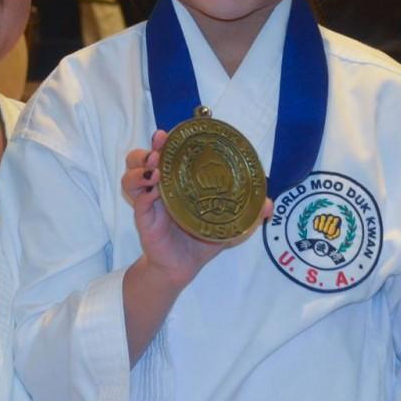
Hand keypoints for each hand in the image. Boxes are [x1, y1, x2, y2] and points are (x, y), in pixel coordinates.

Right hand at [123, 130, 267, 290]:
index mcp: (175, 181)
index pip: (163, 153)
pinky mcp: (145, 220)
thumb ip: (248, 213)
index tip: (167, 133)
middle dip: (146, 150)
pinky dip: (143, 193)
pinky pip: (138, 202)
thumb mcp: (227, 223)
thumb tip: (269, 204)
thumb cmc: (201, 239)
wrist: (183, 268)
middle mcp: (158, 187)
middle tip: (158, 148)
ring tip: (154, 169)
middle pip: (139, 159)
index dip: (163, 141)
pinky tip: (154, 191)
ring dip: (139, 169)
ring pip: (130, 177)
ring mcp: (149, 203)